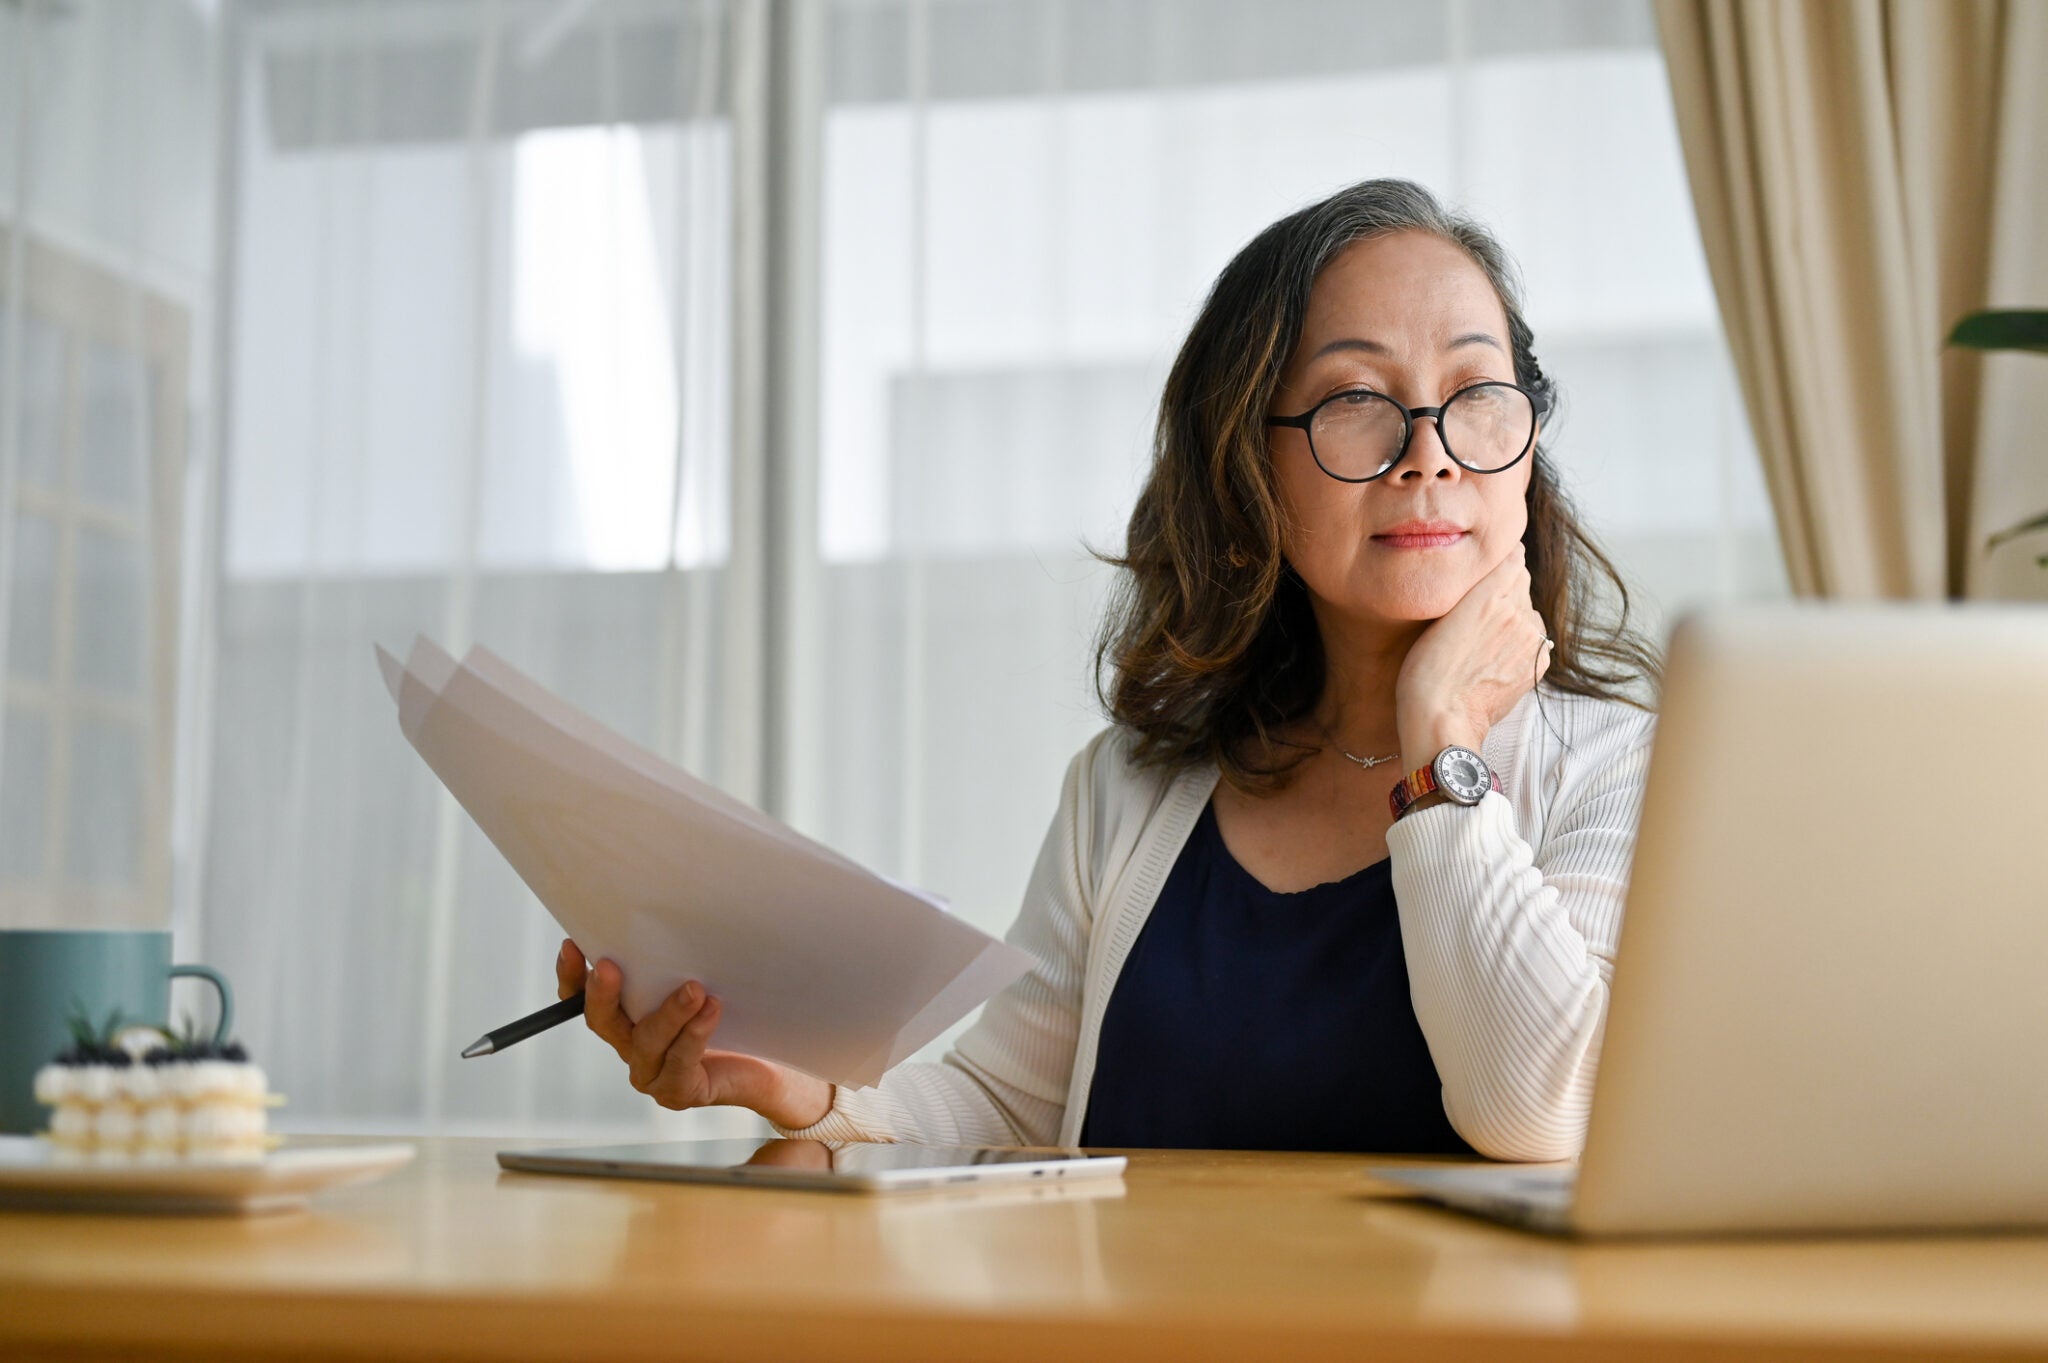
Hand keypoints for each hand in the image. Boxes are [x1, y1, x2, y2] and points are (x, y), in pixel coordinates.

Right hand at [556, 940, 833, 1129]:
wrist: (767, 1063)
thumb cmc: (731, 1010)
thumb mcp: (700, 975)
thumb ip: (679, 955)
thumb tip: (674, 909)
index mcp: (625, 1016)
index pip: (582, 998)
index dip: (571, 975)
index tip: (572, 944)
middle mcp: (631, 1044)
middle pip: (603, 1022)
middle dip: (603, 993)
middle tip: (609, 966)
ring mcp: (652, 1072)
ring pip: (647, 1041)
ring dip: (668, 1013)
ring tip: (693, 988)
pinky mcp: (679, 1090)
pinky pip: (681, 1061)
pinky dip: (695, 1034)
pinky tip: (712, 1010)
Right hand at [1394, 542, 1550, 770]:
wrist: (1443, 719)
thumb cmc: (1426, 670)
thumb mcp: (1438, 615)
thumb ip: (1476, 585)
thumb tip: (1506, 559)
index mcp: (1489, 594)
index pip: (1511, 558)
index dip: (1497, 565)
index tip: (1481, 577)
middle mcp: (1517, 612)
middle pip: (1521, 585)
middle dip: (1503, 593)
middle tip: (1472, 619)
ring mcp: (1531, 639)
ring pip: (1528, 612)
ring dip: (1513, 619)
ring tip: (1482, 642)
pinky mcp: (1537, 663)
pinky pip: (1535, 639)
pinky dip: (1521, 643)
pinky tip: (1495, 658)